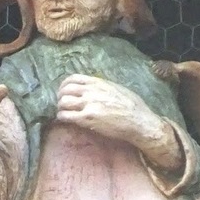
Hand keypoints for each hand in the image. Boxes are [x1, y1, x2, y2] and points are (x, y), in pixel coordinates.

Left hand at [56, 75, 183, 173]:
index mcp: (99, 83)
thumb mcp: (117, 88)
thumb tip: (92, 88)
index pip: (73, 78)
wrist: (138, 121)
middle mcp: (91, 91)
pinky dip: (62, 117)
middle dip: (60, 97)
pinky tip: (66, 120)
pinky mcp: (88, 119)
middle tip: (62, 104)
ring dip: (60, 108)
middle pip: (65, 90)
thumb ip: (102, 87)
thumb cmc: (133, 106)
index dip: (64, 85)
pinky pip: (66, 116)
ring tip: (63, 113)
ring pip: (63, 102)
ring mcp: (88, 104)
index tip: (64, 91)